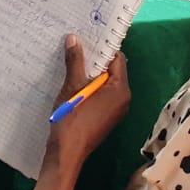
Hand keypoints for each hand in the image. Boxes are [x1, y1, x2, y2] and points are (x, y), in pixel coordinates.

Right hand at [45, 36, 129, 168]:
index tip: (87, 36)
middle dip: (94, 60)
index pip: (117, 59)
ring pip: (104, 84)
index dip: (103, 47)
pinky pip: (100, 95)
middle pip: (111, 71)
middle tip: (77, 46)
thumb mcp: (73, 86)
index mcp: (121, 90)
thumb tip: (74, 38)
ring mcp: (114, 110)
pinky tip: (73, 82)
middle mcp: (123, 99)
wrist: (67, 153)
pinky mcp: (105, 118)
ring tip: (72, 61)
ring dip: (90, 74)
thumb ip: (75, 61)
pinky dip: (89, 87)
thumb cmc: (73, 119)